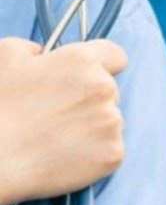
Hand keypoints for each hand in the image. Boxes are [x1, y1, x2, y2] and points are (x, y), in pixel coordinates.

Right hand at [0, 38, 127, 204]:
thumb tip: (43, 54)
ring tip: (56, 137)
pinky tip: (65, 155)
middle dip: (89, 100)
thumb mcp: (4, 57)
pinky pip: (110, 150)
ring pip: (110, 122)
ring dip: (92, 127)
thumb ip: (32, 49)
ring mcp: (112, 123)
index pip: (115, 56)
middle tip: (57, 115)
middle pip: (110, 92)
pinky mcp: (114, 154)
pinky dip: (93, 154)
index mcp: (82, 61)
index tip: (88, 78)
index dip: (102, 65)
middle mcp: (104, 88)